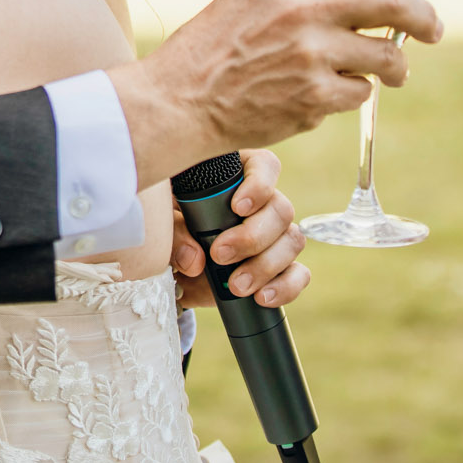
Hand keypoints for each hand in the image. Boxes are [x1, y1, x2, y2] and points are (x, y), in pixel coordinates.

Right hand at [117, 0, 442, 184]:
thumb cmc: (213, 45)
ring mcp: (312, 57)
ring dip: (396, 66)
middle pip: (391, 4)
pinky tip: (329, 92)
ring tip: (393, 72)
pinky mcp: (315, 98)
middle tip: (432, 28)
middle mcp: (302, 12)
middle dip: (424, 17)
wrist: (181, 99)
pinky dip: (353, 93)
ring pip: (386, 56)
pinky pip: (360, 93)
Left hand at [168, 149, 308, 309]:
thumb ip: (174, 233)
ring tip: (235, 285)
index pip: (265, 166)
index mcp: (237, 176)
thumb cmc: (170, 224)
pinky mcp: (281, 266)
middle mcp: (263, 203)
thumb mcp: (163, 220)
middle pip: (281, 210)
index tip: (238, 208)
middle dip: (253, 237)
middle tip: (220, 255)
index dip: (259, 184)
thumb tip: (194, 259)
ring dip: (265, 265)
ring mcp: (276, 235)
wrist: (173, 264)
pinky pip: (298, 273)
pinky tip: (262, 297)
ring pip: (292, 241)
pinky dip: (285, 286)